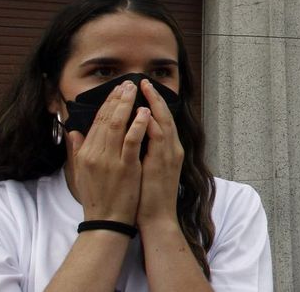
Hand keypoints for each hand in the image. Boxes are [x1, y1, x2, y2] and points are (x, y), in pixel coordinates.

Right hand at [67, 80, 145, 224]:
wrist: (107, 221)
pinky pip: (132, 141)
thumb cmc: (98, 197)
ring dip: (127, 105)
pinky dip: (138, 125)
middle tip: (128, 83)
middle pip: (107, 119)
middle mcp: (95, 154)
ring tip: (136, 90)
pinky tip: (144, 112)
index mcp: (86, 153)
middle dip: (118, 98)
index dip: (108, 103)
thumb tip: (73, 131)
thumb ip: (78, 150)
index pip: (97, 122)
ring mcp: (110, 160)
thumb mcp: (81, 173)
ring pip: (118, 125)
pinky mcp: (126, 167)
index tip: (117, 90)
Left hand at [135, 80, 183, 227]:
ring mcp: (170, 155)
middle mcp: (172, 149)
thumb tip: (127, 138)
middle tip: (143, 81)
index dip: (151, 104)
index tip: (140, 90)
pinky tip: (144, 113)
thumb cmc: (146, 197)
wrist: (157, 218)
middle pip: (164, 116)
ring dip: (154, 104)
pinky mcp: (164, 162)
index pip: (159, 121)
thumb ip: (138, 152)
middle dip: (154, 98)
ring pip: (164, 122)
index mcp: (166, 150)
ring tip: (144, 89)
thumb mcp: (143, 170)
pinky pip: (159, 138)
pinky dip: (153, 123)